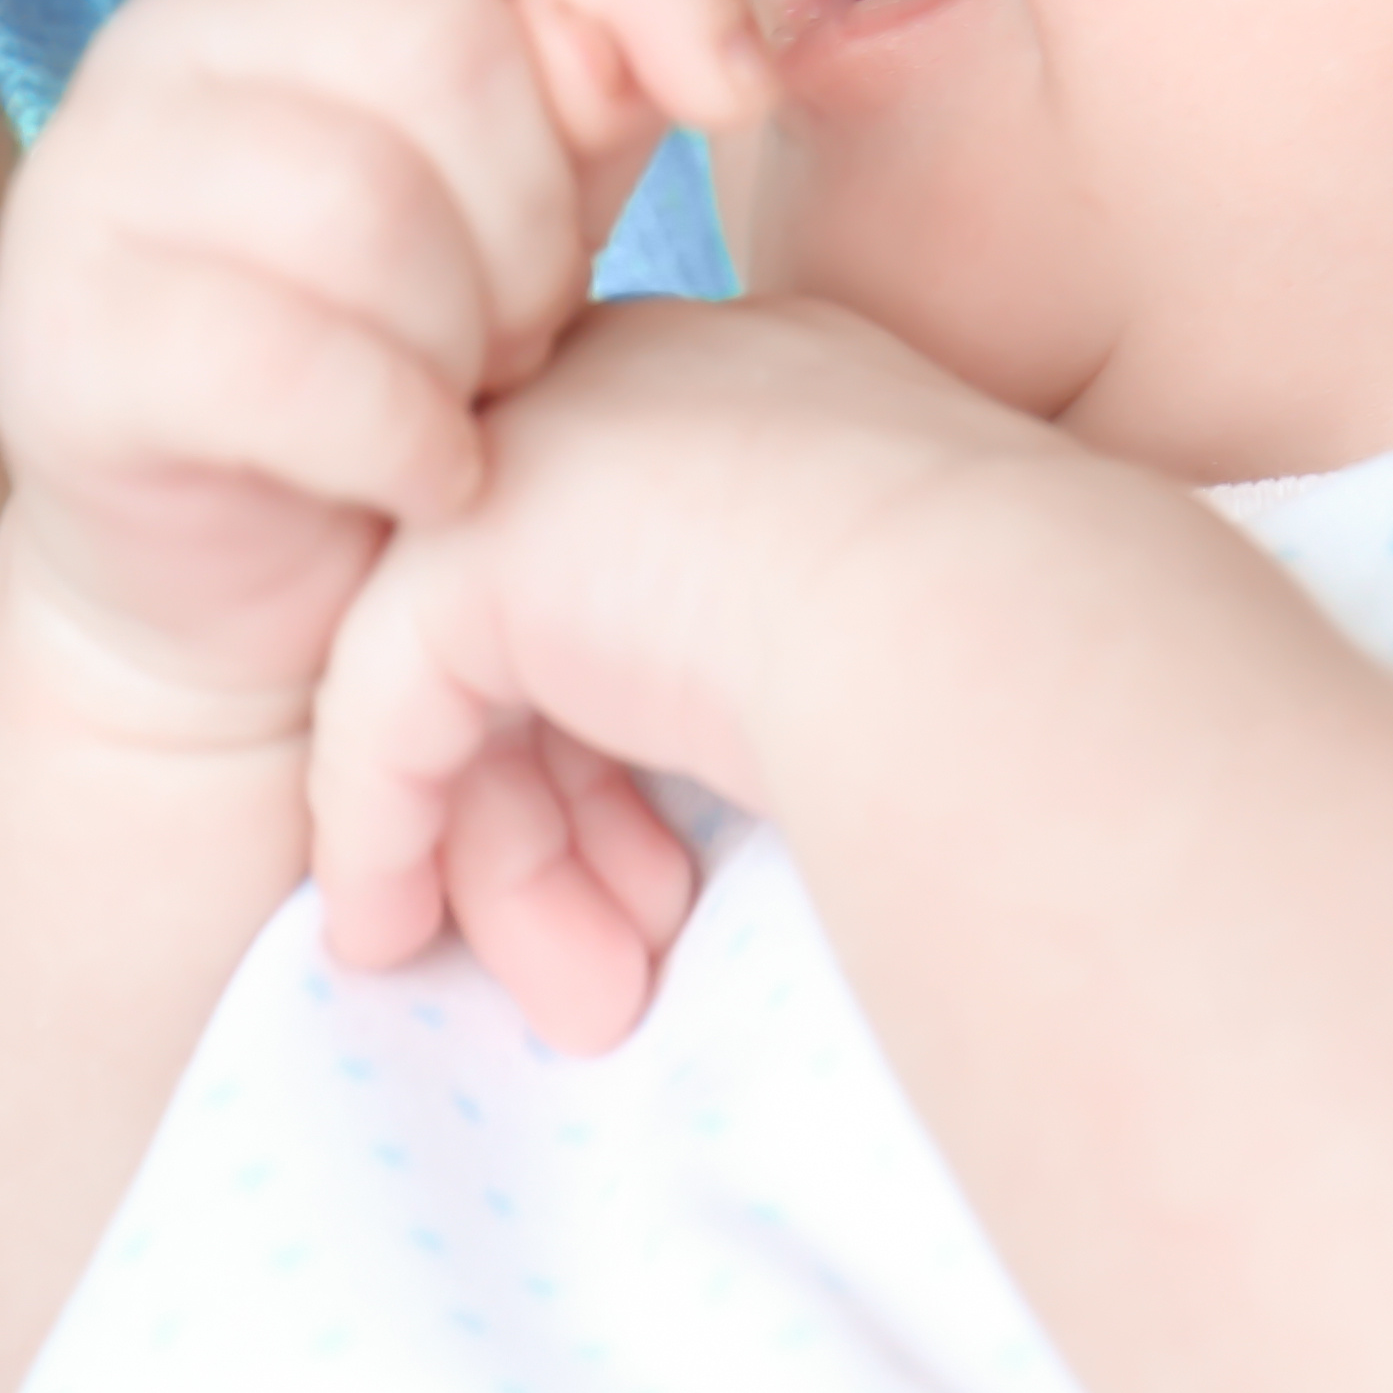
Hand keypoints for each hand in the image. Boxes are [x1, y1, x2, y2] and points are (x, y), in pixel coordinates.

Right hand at [0, 0, 768, 732]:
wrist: (260, 582)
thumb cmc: (426, 348)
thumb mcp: (548, 190)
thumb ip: (601, 79)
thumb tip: (655, 51)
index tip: (737, 98)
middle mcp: (179, 25)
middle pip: (444, 43)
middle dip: (538, 217)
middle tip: (525, 330)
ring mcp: (95, 171)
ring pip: (368, 204)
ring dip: (469, 338)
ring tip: (464, 395)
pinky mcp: (62, 338)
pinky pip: (295, 366)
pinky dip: (405, 442)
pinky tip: (427, 479)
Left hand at [309, 295, 1080, 1048]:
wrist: (988, 625)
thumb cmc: (1011, 653)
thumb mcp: (896, 633)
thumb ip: (778, 665)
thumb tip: (708, 772)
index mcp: (769, 392)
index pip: (640, 580)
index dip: (636, 760)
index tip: (677, 897)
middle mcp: (648, 386)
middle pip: (547, 635)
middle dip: (568, 827)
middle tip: (610, 986)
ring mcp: (551, 445)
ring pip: (471, 680)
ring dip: (509, 863)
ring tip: (574, 1007)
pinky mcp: (474, 540)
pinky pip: (386, 701)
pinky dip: (381, 825)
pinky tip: (386, 930)